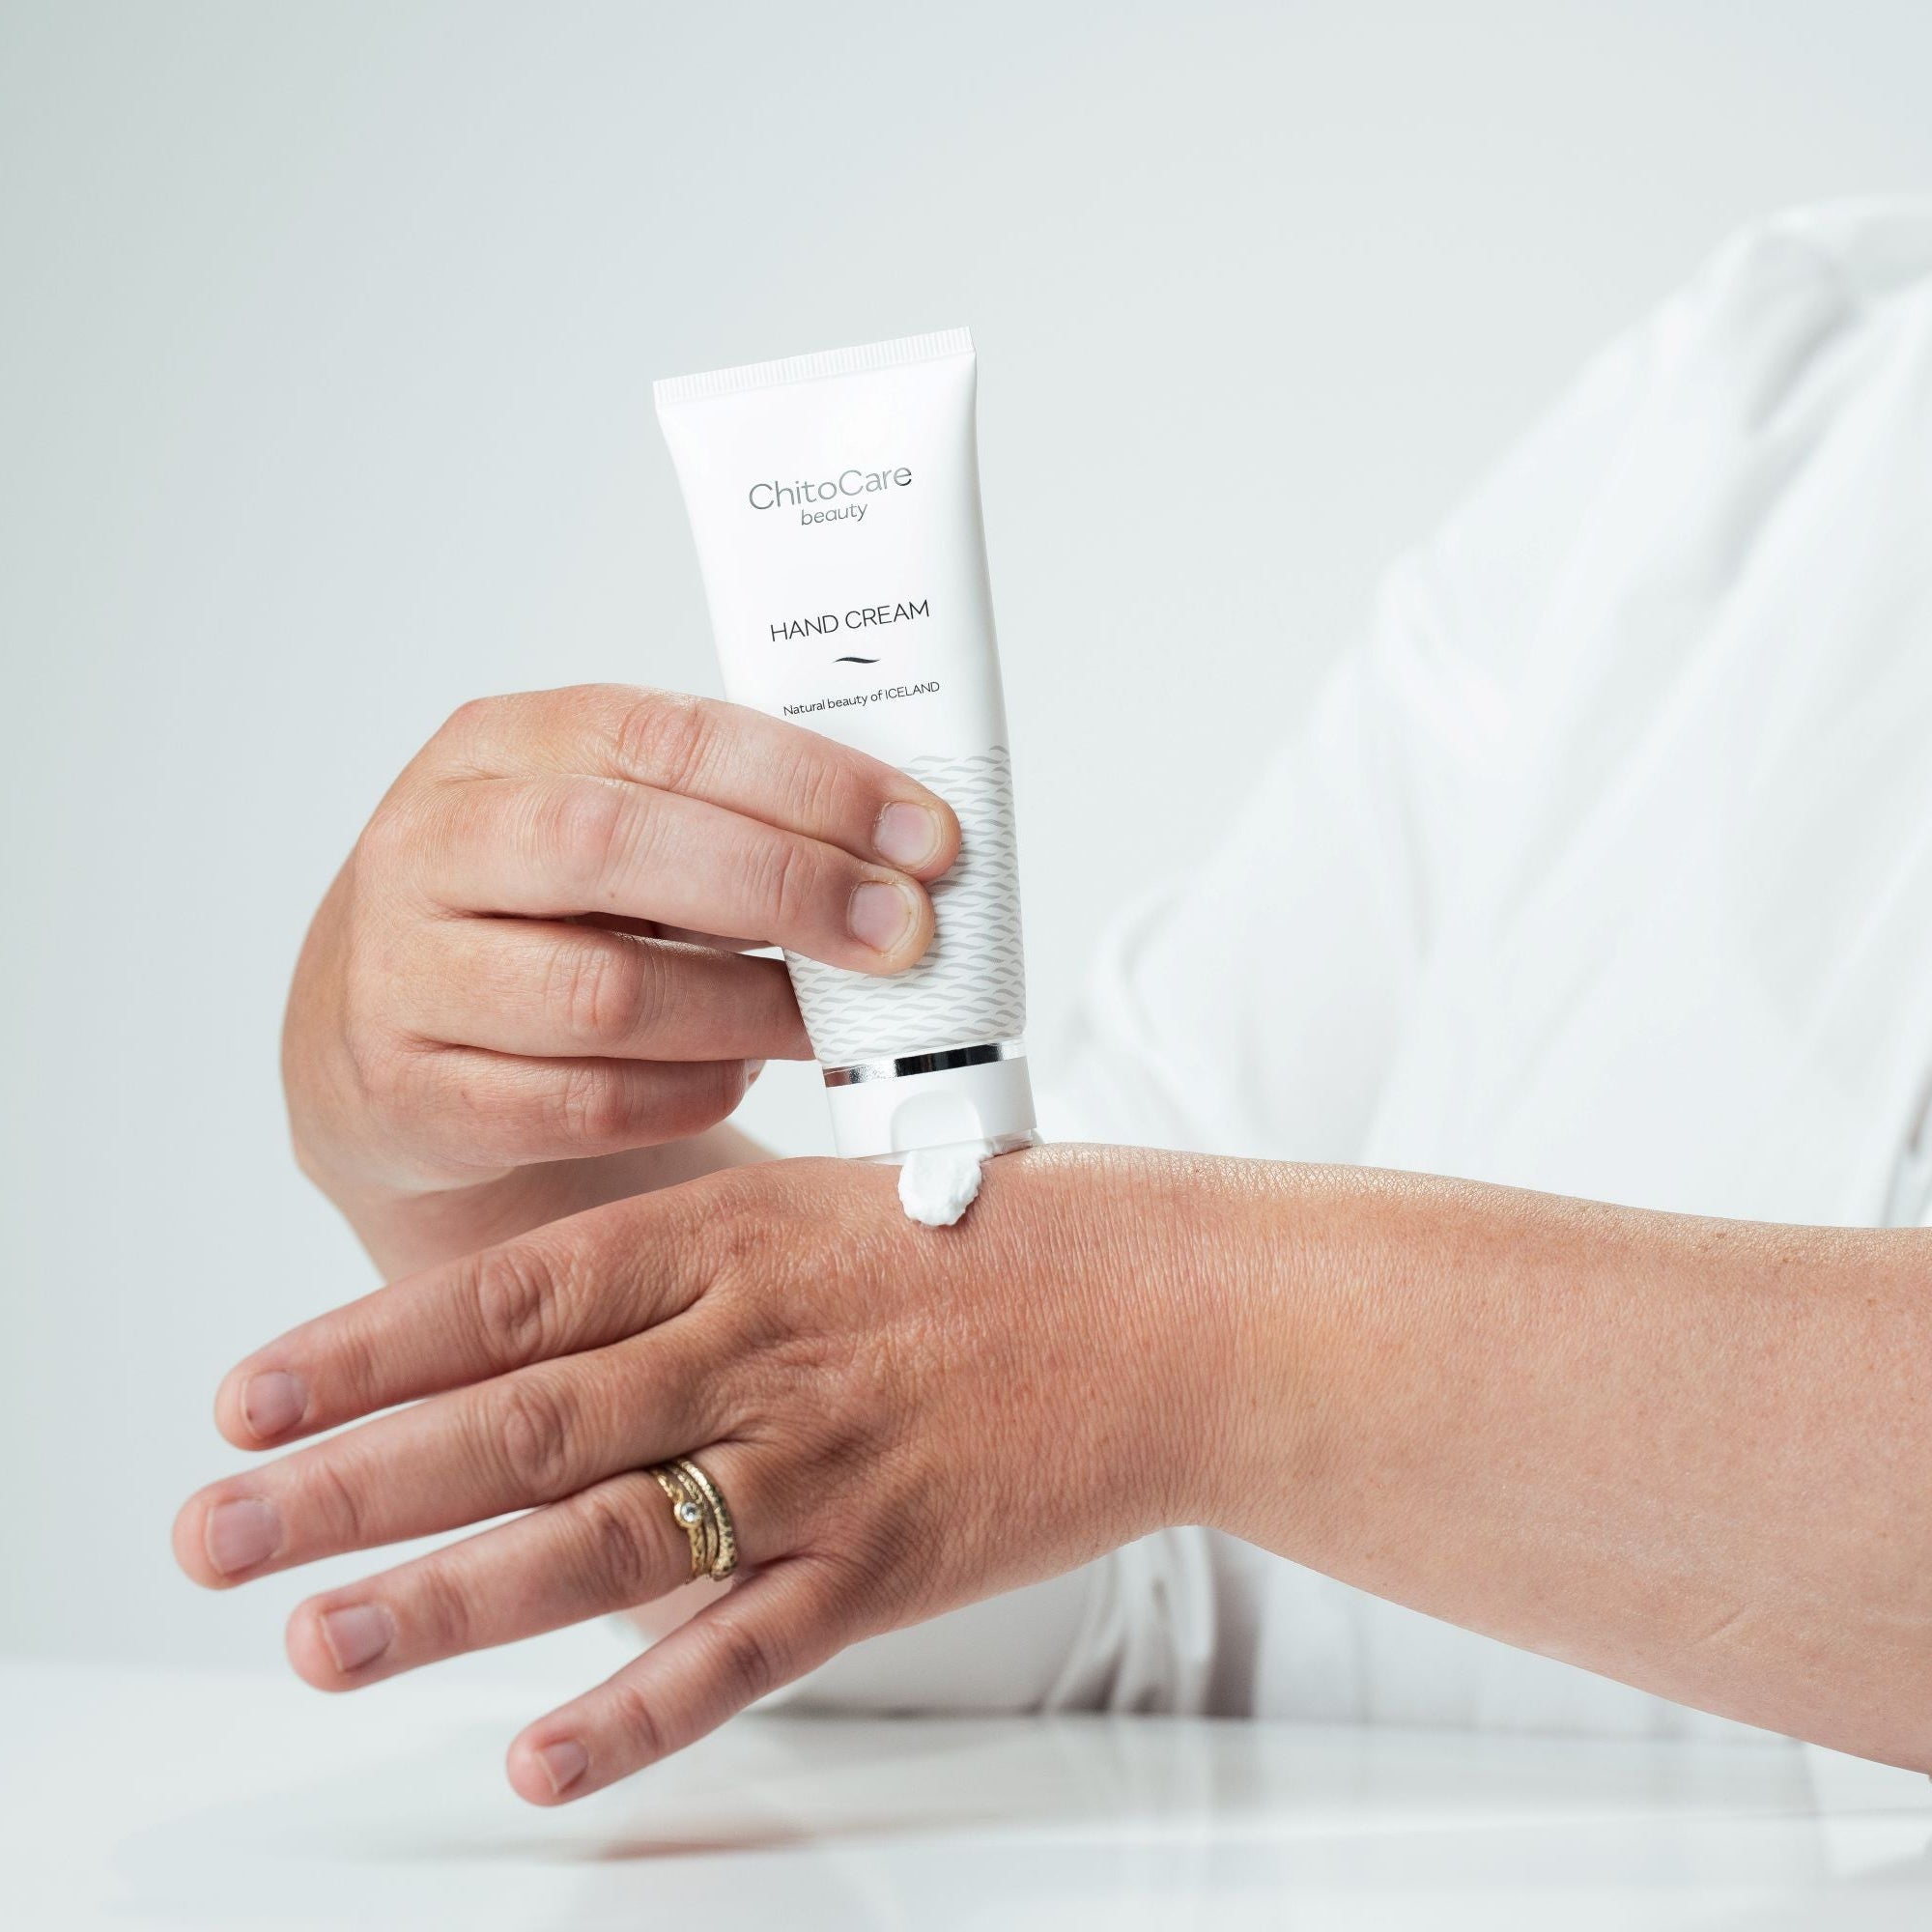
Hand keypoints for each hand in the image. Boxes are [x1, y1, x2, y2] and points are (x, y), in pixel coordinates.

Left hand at [172, 1147, 1225, 1802]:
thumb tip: (528, 1335)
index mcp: (727, 1242)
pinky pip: (744, 1648)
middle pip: (518, 1421)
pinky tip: (542, 1759)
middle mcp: (750, 1347)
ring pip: (603, 1538)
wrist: (1166, 1307)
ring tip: (319, 1641)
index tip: (247, 1399)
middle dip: (351, 1481)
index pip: (510, 1294)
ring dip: (448, 1598)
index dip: (367, 1347)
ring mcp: (816, 1460)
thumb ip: (681, 1268)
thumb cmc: (990, 1243)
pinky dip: (639, 1709)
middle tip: (212, 1532)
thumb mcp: (818, 1208)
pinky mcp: (885, 1563)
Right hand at [283, 685, 959, 1271]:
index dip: (809, 784)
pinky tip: (737, 1072)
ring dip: (750, 1009)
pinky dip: (690, 1093)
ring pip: (605, 993)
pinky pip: (582, 1106)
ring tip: (826, 1017)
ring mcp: (406, 977)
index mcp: (496, 745)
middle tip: (903, 931)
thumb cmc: (535, 917)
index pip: (664, 735)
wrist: (379, 1040)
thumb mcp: (604, 830)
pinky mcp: (415, 1098)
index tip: (923, 835)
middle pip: (616, 846)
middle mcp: (431, 847)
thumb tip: (902, 854)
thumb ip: (723, 819)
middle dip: (787, 886)